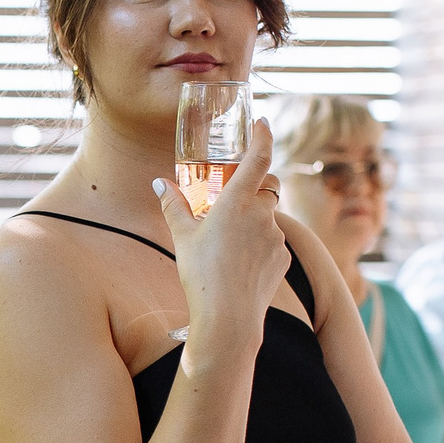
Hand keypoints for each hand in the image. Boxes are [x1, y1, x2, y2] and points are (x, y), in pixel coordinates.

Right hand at [153, 116, 285, 352]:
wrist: (228, 319)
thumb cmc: (201, 276)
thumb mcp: (182, 238)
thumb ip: (174, 206)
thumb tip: (161, 184)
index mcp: (236, 203)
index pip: (258, 157)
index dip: (262, 136)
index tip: (262, 123)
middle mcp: (262, 215)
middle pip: (267, 186)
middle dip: (256, 186)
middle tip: (234, 199)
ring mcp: (276, 237)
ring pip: (269, 217)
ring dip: (254, 221)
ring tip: (230, 246)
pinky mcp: (283, 258)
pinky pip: (272, 242)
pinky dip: (260, 245)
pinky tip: (241, 265)